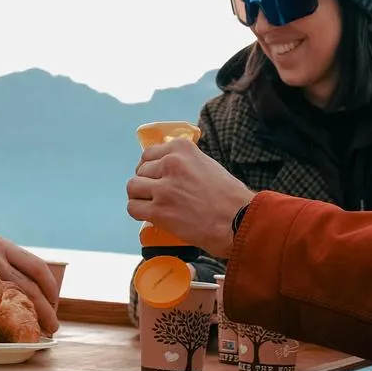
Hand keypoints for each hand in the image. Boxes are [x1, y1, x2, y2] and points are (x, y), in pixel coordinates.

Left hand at [125, 137, 254, 259]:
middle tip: (158, 194)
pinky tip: (149, 215)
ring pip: (133, 187)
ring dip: (140, 196)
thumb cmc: (229, 196)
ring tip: (152, 204)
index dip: (150, 167)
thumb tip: (165, 165)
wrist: (238, 220)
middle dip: (147, 183)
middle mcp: (170, 164)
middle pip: (141, 170)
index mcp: (182, 149)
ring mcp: (163, 188)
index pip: (149, 153)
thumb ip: (184, 162)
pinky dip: (139, 212)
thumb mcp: (207, 164)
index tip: (155, 176)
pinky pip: (133, 208)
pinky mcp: (159, 211)